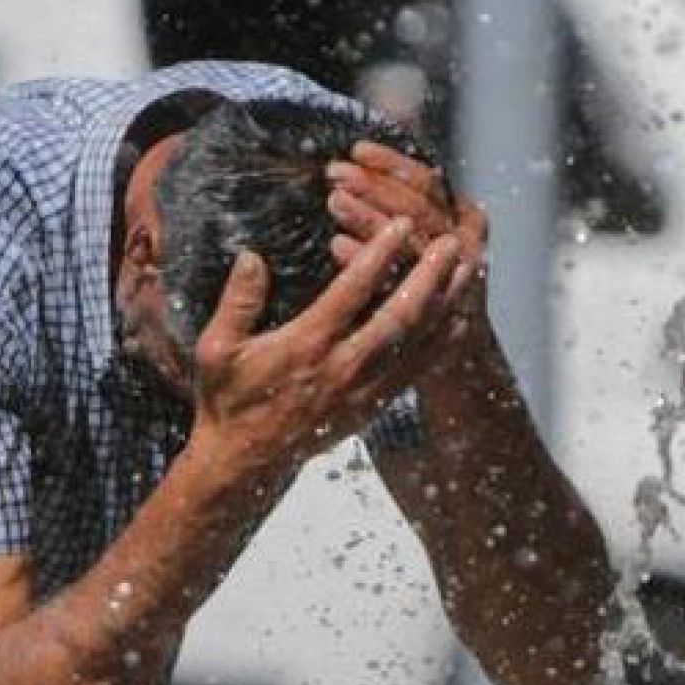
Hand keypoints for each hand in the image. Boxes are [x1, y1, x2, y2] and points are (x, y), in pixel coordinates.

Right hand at [187, 217, 461, 482]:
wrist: (245, 461)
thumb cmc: (229, 399)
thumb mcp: (216, 349)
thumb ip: (237, 302)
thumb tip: (250, 256)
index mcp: (306, 345)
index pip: (352, 291)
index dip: (380, 254)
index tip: (401, 224)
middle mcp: (342, 366)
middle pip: (399, 315)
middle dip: (430, 276)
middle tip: (452, 243)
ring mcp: (363, 389)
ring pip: (417, 343)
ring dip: (445, 305)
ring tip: (468, 271)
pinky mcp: (372, 406)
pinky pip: (416, 372)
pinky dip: (441, 345)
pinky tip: (459, 322)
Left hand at [326, 141, 491, 359]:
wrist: (459, 349)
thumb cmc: (428, 280)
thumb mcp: (430, 234)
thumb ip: (402, 202)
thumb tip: (358, 164)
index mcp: (466, 220)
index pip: (428, 184)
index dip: (394, 165)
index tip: (358, 150)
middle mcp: (464, 247)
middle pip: (420, 209)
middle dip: (376, 187)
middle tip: (336, 173)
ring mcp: (453, 282)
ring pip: (411, 243)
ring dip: (369, 218)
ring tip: (333, 201)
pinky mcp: (434, 314)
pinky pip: (396, 284)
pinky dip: (365, 262)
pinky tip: (335, 245)